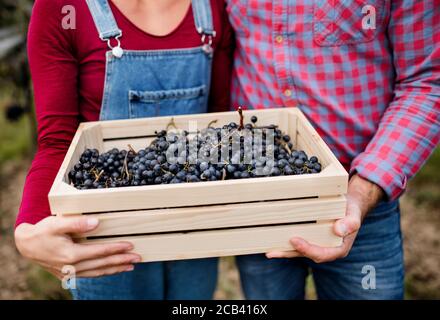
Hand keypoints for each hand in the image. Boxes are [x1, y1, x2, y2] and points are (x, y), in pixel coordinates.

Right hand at [15, 216, 140, 278]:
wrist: (26, 245)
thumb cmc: (43, 231)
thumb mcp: (57, 223)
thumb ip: (77, 223)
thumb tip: (96, 223)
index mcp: (71, 254)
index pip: (100, 252)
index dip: (116, 248)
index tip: (130, 245)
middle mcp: (72, 267)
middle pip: (102, 264)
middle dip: (121, 261)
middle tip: (137, 258)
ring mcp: (70, 272)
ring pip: (98, 272)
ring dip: (115, 269)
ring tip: (130, 266)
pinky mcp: (69, 274)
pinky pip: (90, 274)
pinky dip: (103, 272)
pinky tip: (112, 269)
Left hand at [266, 174, 383, 262]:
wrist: (349, 206)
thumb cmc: (351, 210)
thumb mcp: (353, 214)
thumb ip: (350, 223)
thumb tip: (339, 230)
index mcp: (340, 248)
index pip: (323, 254)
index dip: (308, 249)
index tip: (295, 241)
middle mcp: (328, 249)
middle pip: (308, 255)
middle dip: (292, 253)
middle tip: (275, 251)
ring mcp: (319, 245)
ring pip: (301, 252)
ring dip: (286, 252)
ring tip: (270, 253)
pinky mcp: (312, 240)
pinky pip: (299, 245)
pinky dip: (287, 246)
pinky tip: (273, 245)